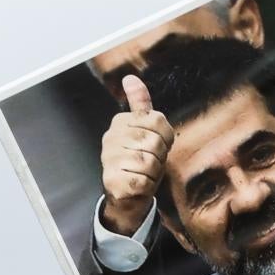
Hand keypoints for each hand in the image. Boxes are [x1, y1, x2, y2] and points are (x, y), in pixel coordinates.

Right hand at [100, 75, 173, 235]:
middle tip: (150, 164)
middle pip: (155, 142)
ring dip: (153, 173)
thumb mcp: (145, 131)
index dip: (165, 139)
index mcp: (120, 122)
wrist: (127, 196)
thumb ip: (140, 106)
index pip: (158, 121)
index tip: (156, 147)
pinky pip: (143, 181)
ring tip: (144, 174)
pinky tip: (138, 185)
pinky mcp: (112, 181)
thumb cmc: (140, 162)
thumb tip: (130, 78)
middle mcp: (110, 138)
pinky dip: (146, 187)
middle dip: (159, 158)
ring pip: (150, 163)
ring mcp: (109, 159)